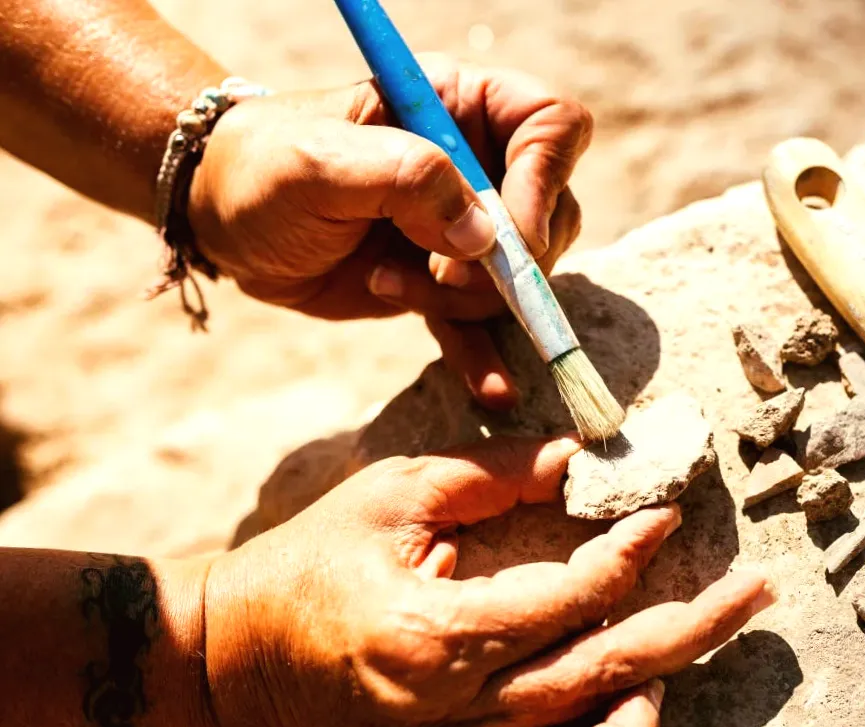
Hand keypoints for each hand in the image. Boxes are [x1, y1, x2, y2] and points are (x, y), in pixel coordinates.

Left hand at [188, 56, 592, 409]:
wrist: (222, 220)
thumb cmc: (262, 169)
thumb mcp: (320, 162)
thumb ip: (405, 179)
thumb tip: (482, 237)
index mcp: (458, 107)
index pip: (551, 127)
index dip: (545, 180)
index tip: (506, 234)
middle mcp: (476, 163)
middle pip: (550, 212)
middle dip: (504, 259)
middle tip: (438, 268)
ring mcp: (462, 227)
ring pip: (519, 276)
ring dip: (464, 299)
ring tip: (388, 284)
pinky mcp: (441, 282)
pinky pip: (483, 322)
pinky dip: (487, 355)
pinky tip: (492, 389)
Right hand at [203, 436, 772, 726]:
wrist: (227, 657)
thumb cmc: (310, 561)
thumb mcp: (394, 492)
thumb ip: (494, 473)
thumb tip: (583, 456)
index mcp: (434, 630)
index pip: (568, 597)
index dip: (630, 551)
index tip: (668, 513)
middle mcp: (445, 711)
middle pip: (598, 679)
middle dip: (693, 628)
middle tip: (755, 591)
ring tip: (663, 691)